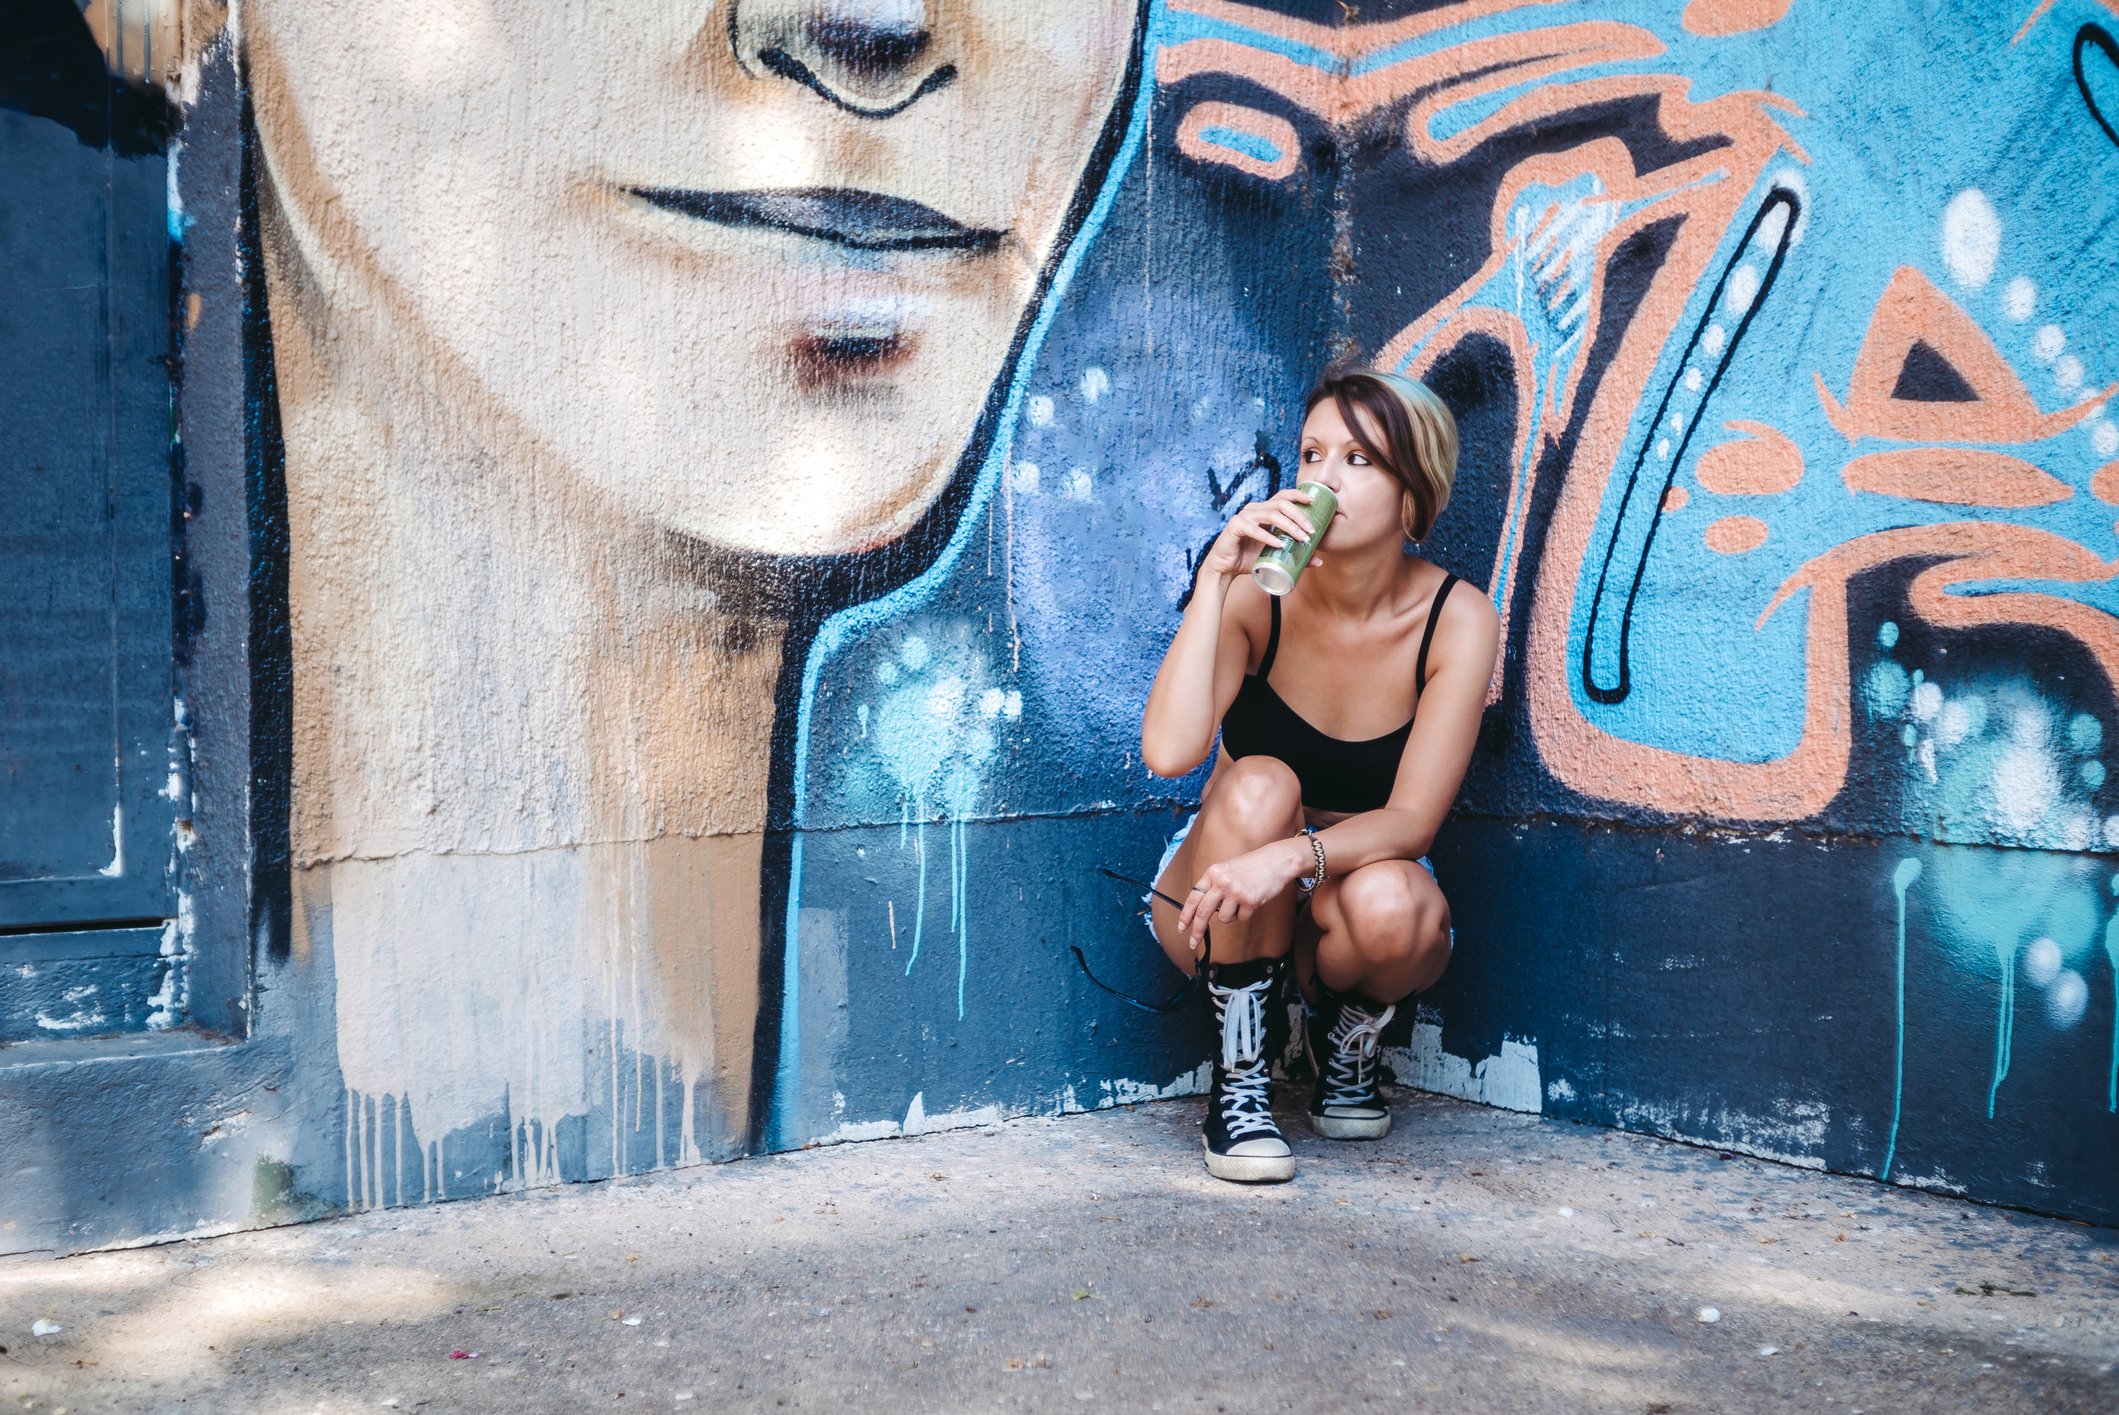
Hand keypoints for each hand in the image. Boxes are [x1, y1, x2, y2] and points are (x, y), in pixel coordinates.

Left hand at [1175, 837, 1308, 953]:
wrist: (1275, 861)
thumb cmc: (1251, 866)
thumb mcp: (1226, 869)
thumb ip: (1214, 886)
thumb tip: (1203, 909)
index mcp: (1213, 873)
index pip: (1193, 897)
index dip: (1185, 915)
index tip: (1181, 927)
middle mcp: (1221, 882)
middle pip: (1202, 912)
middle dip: (1197, 930)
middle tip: (1192, 942)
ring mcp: (1235, 891)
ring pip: (1224, 918)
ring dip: (1231, 915)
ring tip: (1241, 901)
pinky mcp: (1249, 900)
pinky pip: (1242, 918)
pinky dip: (1246, 913)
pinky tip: (1252, 900)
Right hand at [1197, 487, 1330, 586]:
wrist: (1226, 568)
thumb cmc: (1249, 558)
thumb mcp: (1275, 556)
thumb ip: (1295, 555)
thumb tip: (1319, 561)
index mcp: (1264, 510)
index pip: (1283, 496)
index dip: (1298, 495)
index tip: (1313, 501)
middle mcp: (1254, 509)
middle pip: (1281, 504)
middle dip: (1299, 515)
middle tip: (1311, 530)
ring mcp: (1244, 516)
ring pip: (1271, 514)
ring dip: (1289, 526)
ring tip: (1301, 538)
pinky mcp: (1235, 526)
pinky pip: (1254, 529)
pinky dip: (1268, 537)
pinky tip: (1279, 545)